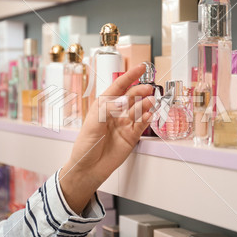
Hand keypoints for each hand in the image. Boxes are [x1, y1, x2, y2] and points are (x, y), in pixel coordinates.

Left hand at [60, 64, 154, 213]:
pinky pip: (142, 124)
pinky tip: (150, 115)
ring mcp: (125, 124)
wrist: (88, 168)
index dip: (130, 76)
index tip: (141, 67)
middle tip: (148, 89)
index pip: (119, 86)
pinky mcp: (132, 136)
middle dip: (140, 91)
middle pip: (132, 97)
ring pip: (139, 109)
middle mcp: (116, 112)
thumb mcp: (92, 124)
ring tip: (151, 102)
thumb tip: (122, 100)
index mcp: (103, 105)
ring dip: (145, 104)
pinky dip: (147, 118)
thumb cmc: (85, 146)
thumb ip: (107, 110)